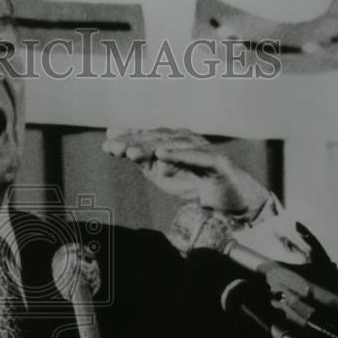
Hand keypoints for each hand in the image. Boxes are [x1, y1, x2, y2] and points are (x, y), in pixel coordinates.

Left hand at [102, 127, 269, 215]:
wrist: (231, 200)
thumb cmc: (195, 183)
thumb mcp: (163, 174)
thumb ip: (145, 162)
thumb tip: (124, 149)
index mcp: (173, 141)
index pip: (148, 137)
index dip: (128, 139)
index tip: (106, 144)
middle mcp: (187, 140)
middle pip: (157, 138)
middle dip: (134, 141)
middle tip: (113, 147)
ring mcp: (203, 148)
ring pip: (173, 145)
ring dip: (151, 147)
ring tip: (130, 152)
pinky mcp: (218, 161)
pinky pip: (197, 156)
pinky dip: (179, 155)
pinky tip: (161, 155)